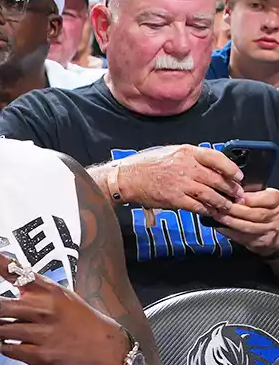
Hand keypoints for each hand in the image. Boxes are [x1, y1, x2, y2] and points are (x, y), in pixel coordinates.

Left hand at [0, 244, 129, 364]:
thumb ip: (28, 298)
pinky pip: (7, 349)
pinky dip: (10, 347)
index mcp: (45, 291)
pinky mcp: (39, 355)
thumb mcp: (60, 298)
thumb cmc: (78, 320)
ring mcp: (39, 333)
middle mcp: (40, 309)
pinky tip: (28, 345)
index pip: (16, 271)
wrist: (108, 350)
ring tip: (22, 331)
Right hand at [116, 144, 243, 214]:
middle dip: (230, 188)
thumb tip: (210, 166)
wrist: (126, 178)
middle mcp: (186, 166)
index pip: (217, 158)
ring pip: (210, 194)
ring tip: (227, 206)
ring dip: (222, 202)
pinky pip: (197, 206)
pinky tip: (210, 212)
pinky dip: (206, 210)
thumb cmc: (146, 165)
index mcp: (187, 152)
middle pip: (217, 178)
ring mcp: (181, 183)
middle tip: (237, 194)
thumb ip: (191, 157)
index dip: (231, 168)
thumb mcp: (171, 152)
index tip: (238, 176)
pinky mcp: (174, 199)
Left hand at [210, 187, 278, 256]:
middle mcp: (275, 217)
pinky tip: (219, 227)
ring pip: (247, 226)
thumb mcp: (267, 198)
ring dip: (229, 221)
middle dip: (235, 210)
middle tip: (220, 206)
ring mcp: (267, 230)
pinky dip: (228, 232)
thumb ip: (255, 194)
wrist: (276, 229)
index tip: (236, 197)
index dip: (250, 198)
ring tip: (217, 215)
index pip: (267, 199)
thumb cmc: (268, 210)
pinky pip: (242, 237)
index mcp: (277, 202)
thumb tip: (236, 190)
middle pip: (254, 214)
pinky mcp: (259, 242)